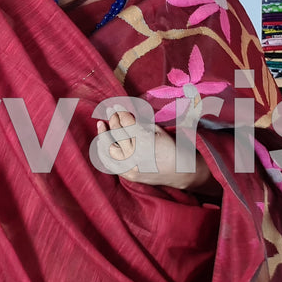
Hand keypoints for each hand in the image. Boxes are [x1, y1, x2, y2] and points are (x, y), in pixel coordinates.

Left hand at [96, 109, 211, 190]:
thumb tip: (125, 116)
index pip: (125, 121)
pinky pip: (110, 164)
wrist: (180, 171)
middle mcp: (135, 154)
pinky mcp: (129, 175)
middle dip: (112, 119)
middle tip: (110, 112)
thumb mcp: (158, 130)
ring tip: (101, 125)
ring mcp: (130, 166)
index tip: (115, 106)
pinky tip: (101, 143)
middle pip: (117, 132)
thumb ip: (140, 123)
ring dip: (103, 135)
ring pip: (109, 148)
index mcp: (144, 140)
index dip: (119, 112)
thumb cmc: (171, 147)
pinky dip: (103, 153)